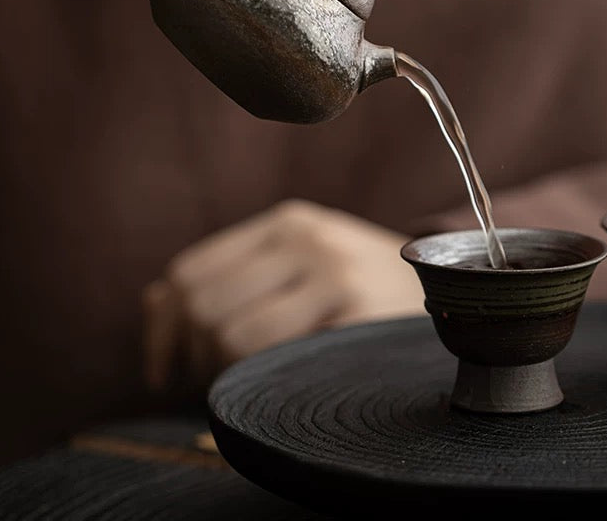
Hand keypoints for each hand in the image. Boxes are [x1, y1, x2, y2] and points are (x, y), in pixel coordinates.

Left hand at [142, 200, 426, 394]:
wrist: (453, 293)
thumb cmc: (363, 287)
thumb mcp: (300, 263)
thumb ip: (229, 275)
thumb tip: (152, 302)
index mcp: (287, 222)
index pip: (191, 271)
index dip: (163, 326)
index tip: (162, 367)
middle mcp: (307, 240)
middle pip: (204, 304)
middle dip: (191, 354)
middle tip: (207, 378)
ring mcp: (335, 276)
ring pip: (233, 336)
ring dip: (224, 373)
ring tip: (246, 380)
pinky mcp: (357, 318)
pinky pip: (277, 362)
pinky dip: (260, 383)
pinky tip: (275, 385)